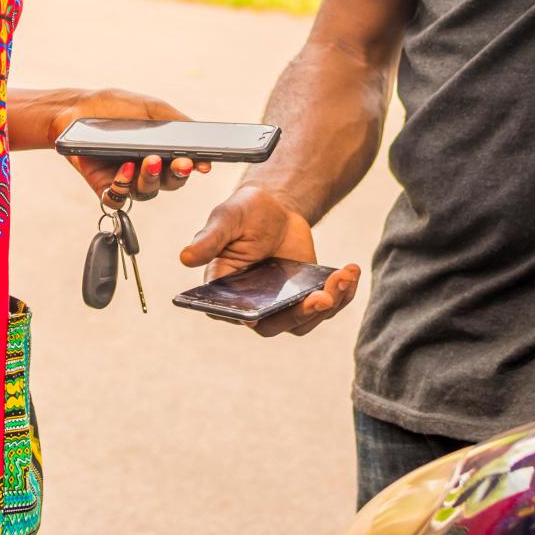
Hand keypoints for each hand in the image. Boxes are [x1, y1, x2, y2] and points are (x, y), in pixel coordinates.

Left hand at [9, 88, 211, 202]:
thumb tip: (198, 135)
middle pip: (170, 183)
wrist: (76, 109)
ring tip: (148, 160)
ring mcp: (126, 180)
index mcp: (162, 153)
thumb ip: (175, 121)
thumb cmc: (114, 108)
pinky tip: (123, 169)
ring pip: (147, 192)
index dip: (195, 167)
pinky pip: (117, 199)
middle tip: (179, 162)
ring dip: (151, 178)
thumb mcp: (150, 108)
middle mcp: (147, 171)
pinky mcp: (104, 186)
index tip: (202, 163)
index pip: (183, 167)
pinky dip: (121, 188)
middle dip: (177, 175)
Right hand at [178, 184, 360, 336]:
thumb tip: (185, 257)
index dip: (242, 318)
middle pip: (273, 325)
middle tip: (322, 296)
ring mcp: (280, 306)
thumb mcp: (226, 218)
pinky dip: (342, 294)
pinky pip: (326, 308)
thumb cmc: (245, 212)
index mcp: (223, 288)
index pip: (226, 312)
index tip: (258, 316)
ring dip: (328, 304)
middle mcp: (251, 304)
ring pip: (303, 322)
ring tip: (344, 275)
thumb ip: (209, 238)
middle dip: (300, 314)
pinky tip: (350, 272)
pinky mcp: (305, 299)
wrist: (277, 209)